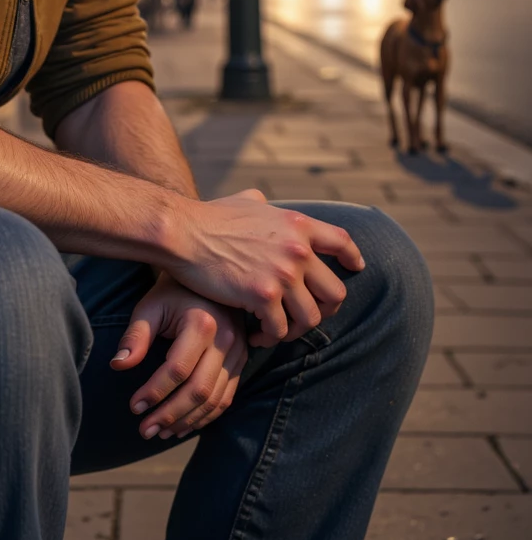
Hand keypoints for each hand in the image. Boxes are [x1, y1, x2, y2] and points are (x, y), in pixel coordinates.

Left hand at [110, 273, 247, 440]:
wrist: (206, 276)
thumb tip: (118, 366)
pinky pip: (227, 397)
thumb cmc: (172, 291)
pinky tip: (183, 425)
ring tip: (160, 432)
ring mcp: (239, 351)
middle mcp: (227, 339)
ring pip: (215, 399)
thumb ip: (135, 336)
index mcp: (203, 323)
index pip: (177, 370)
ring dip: (187, 421)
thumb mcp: (150, 306)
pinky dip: (206, 416)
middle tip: (145, 430)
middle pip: (199, 390)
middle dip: (170, 415)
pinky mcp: (243, 360)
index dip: (154, 392)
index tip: (133, 407)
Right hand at [166, 190, 364, 347]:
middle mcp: (298, 250)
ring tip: (276, 332)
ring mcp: (284, 274)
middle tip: (304, 316)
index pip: (342, 241)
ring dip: (294, 330)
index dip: (352, 258)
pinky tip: (254, 336)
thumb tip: (262, 200)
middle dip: (324, 310)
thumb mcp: (245, 201)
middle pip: (335, 292)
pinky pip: (279, 330)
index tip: (354, 269)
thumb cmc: (208, 217)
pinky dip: (269, 338)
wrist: (185, 232)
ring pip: (310, 318)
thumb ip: (262, 203)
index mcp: (298, 225)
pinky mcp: (264, 296)